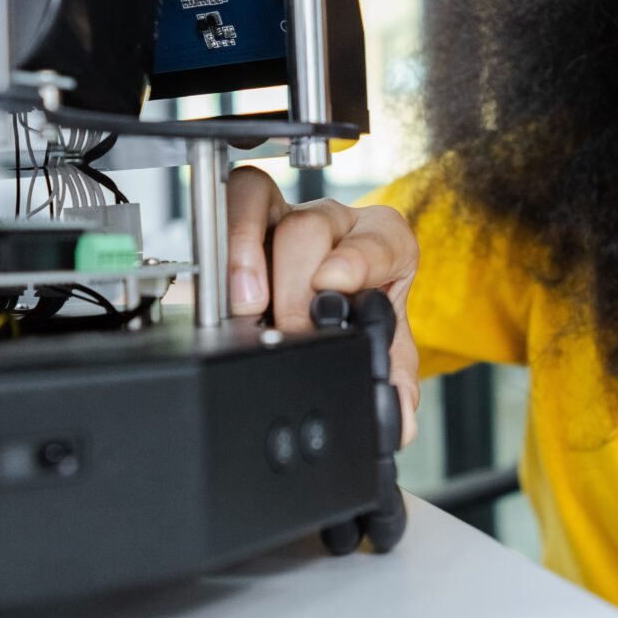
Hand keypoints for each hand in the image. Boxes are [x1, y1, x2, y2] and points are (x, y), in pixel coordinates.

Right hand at [226, 165, 420, 446]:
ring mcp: (286, 216)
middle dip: (295, 283)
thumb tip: (397, 418)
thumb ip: (394, 382)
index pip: (377, 237)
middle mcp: (334, 224)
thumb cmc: (361, 314)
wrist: (330, 309)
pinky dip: (225, 237)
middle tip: (288, 327)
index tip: (335, 283)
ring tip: (246, 303)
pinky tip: (221, 284)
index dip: (357, 256)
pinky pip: (232, 199)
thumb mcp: (386, 351)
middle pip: (310, 226)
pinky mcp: (246, 219)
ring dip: (247, 250)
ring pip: (265, 202)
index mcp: (382, 246)